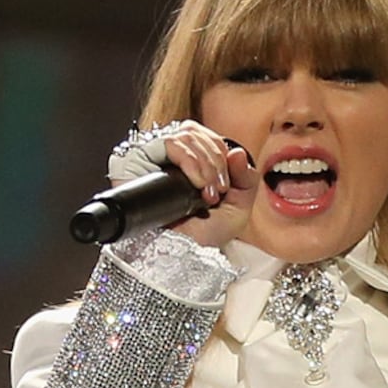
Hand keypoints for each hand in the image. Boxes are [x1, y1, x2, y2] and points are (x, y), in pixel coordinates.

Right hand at [132, 120, 254, 250]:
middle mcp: (172, 157)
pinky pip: (168, 142)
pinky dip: (189, 161)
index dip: (222, 154)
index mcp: (194, 162)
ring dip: (204, 163)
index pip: (208, 137)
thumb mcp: (238, 209)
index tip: (226, 185)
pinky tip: (194, 183)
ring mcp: (155, 156)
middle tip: (218, 190)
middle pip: (197, 132)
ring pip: (185, 135)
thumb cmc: (203, 236)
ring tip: (206, 192)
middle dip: (215, 161)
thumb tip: (238, 152)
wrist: (179, 254)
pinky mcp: (140, 158)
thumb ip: (247, 179)